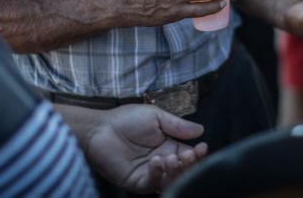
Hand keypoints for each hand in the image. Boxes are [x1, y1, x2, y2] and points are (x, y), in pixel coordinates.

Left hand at [86, 105, 207, 194]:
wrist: (100, 128)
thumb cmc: (125, 119)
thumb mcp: (156, 117)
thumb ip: (178, 125)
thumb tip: (200, 130)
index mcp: (168, 146)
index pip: (189, 155)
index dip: (197, 154)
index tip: (202, 147)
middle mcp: (161, 161)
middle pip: (183, 170)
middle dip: (189, 164)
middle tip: (189, 154)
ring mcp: (149, 173)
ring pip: (171, 180)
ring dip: (176, 170)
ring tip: (172, 157)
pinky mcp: (136, 181)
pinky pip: (152, 184)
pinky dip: (158, 174)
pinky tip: (157, 161)